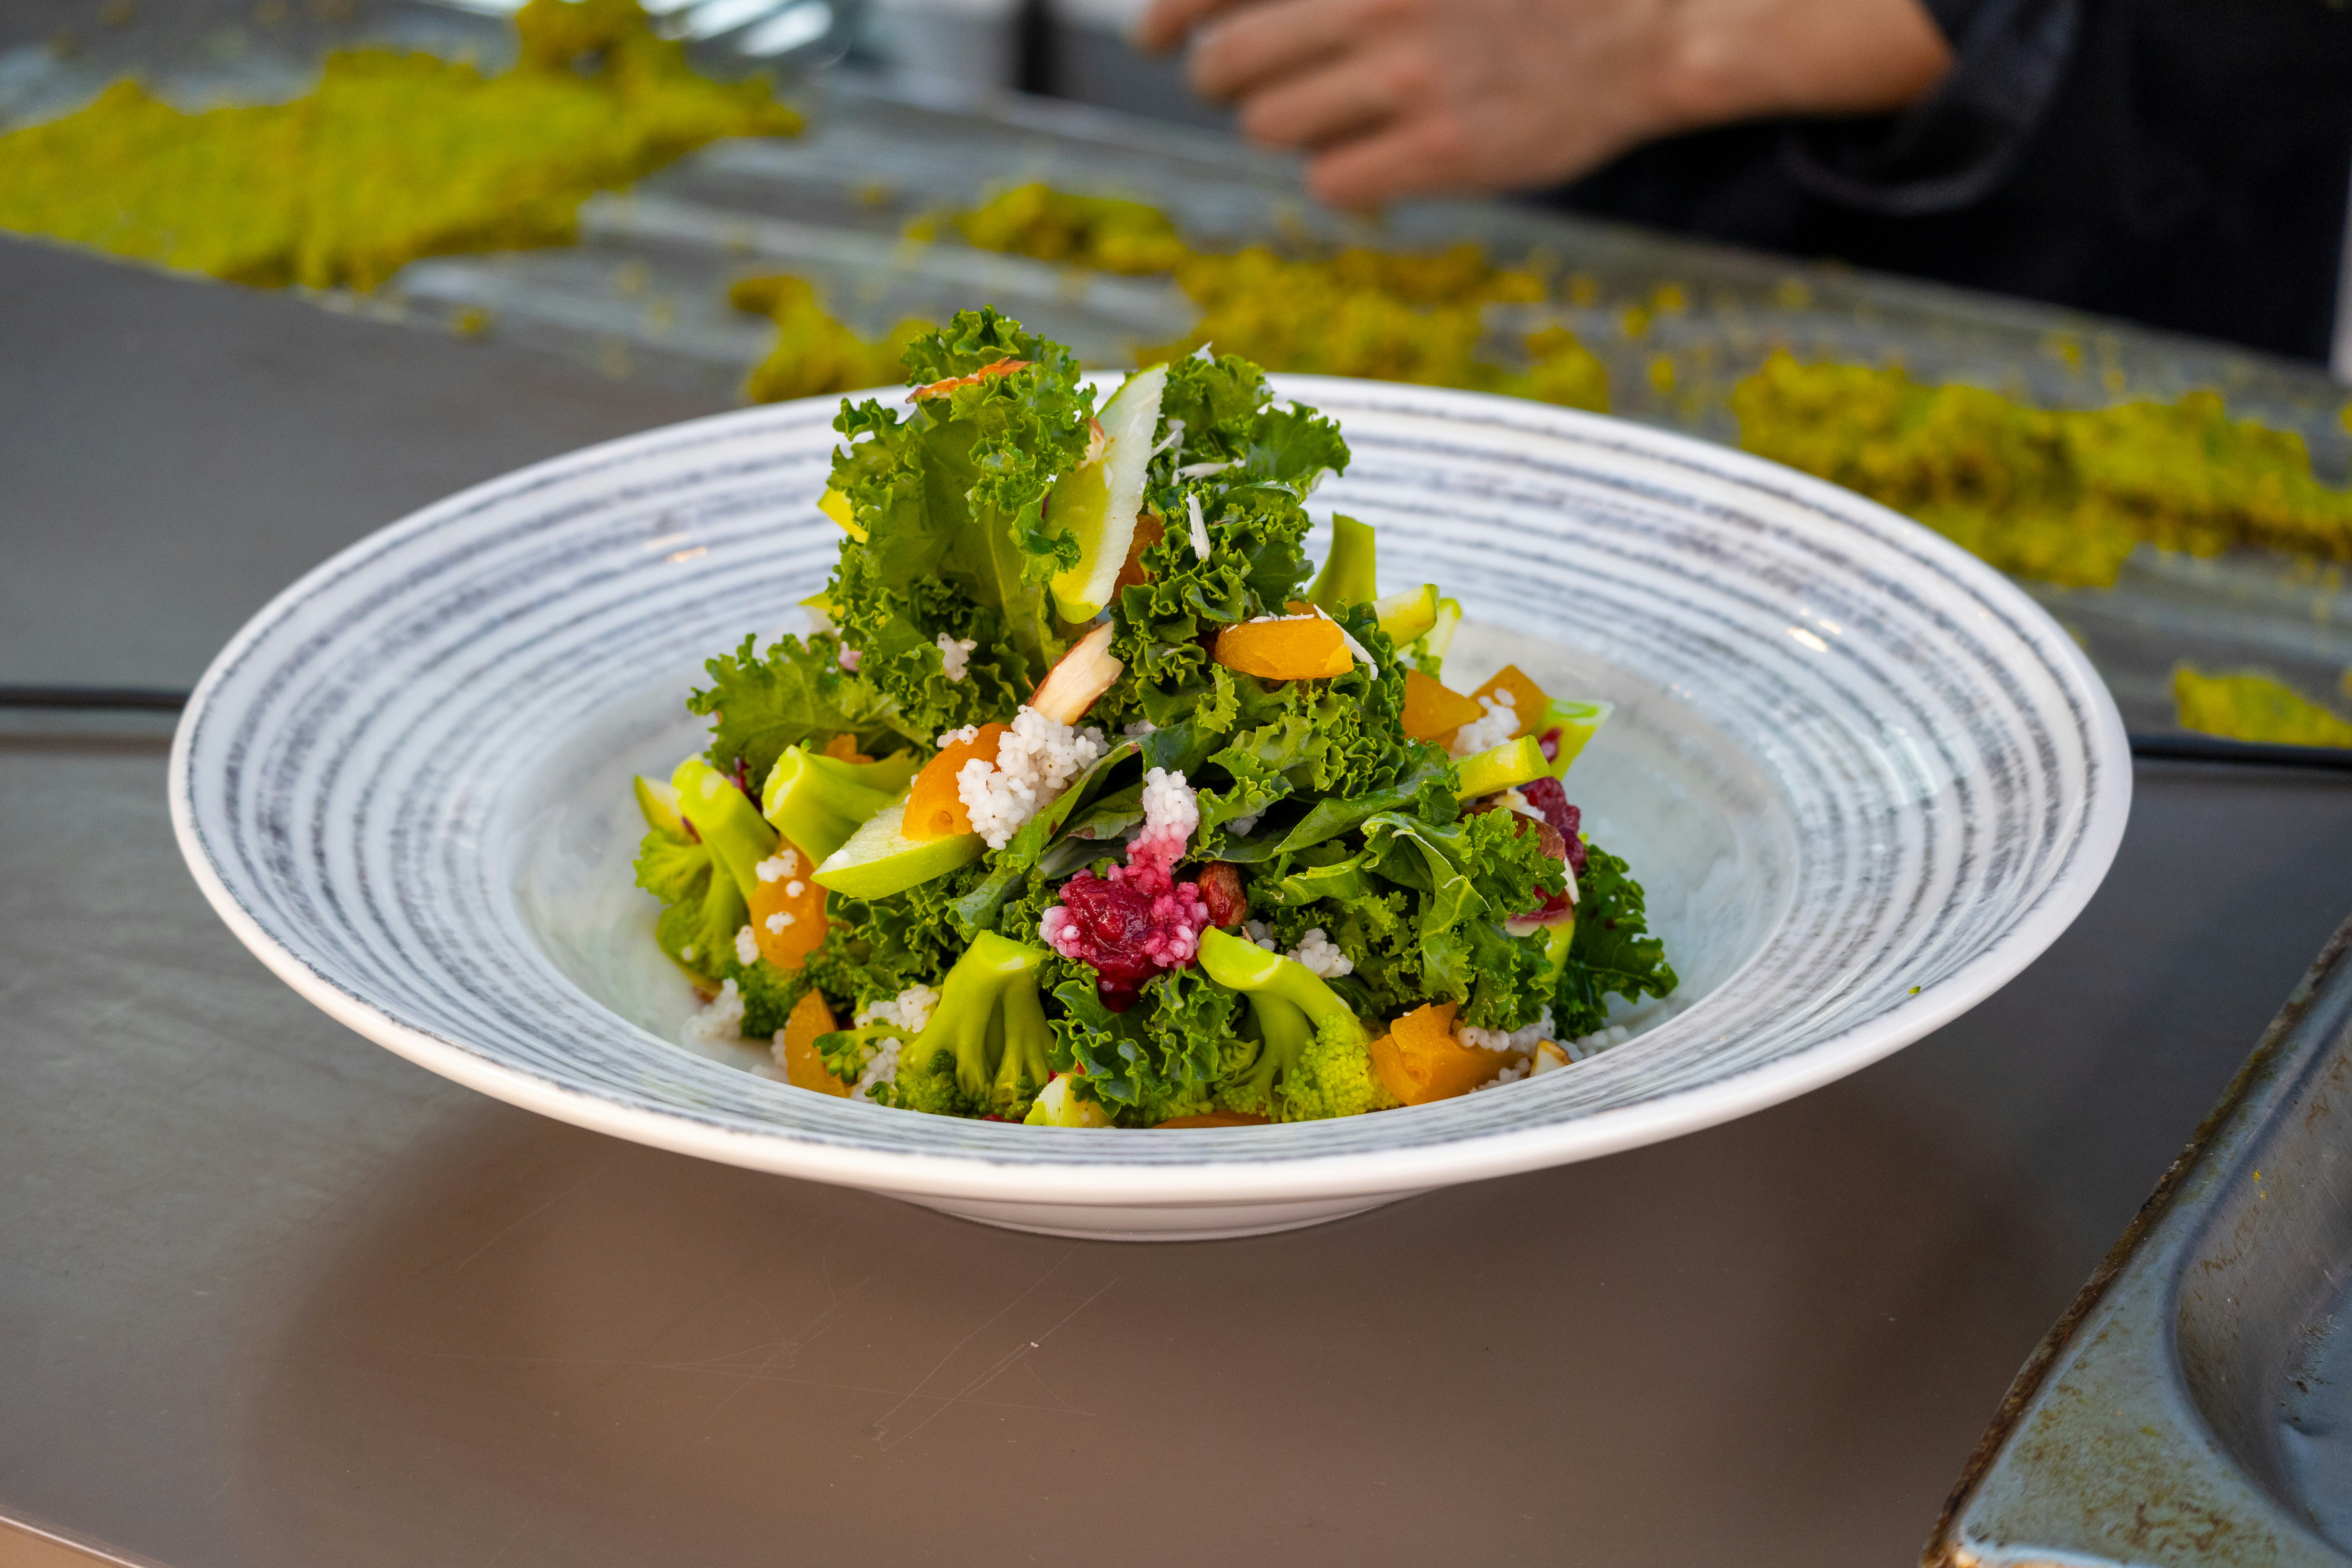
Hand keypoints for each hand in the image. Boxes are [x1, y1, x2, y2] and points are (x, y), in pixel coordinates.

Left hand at [1136, 0, 1953, 208]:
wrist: (1652, 21)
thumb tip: (1232, 3)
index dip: (1166, 13)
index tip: (1153, 33)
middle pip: (1227, 65)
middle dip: (1226, 80)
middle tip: (1250, 86)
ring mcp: (1409, 78)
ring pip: (1271, 128)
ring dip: (1287, 128)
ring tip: (1336, 115)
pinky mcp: (1442, 150)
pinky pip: (1332, 183)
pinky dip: (1342, 178)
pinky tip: (1375, 160)